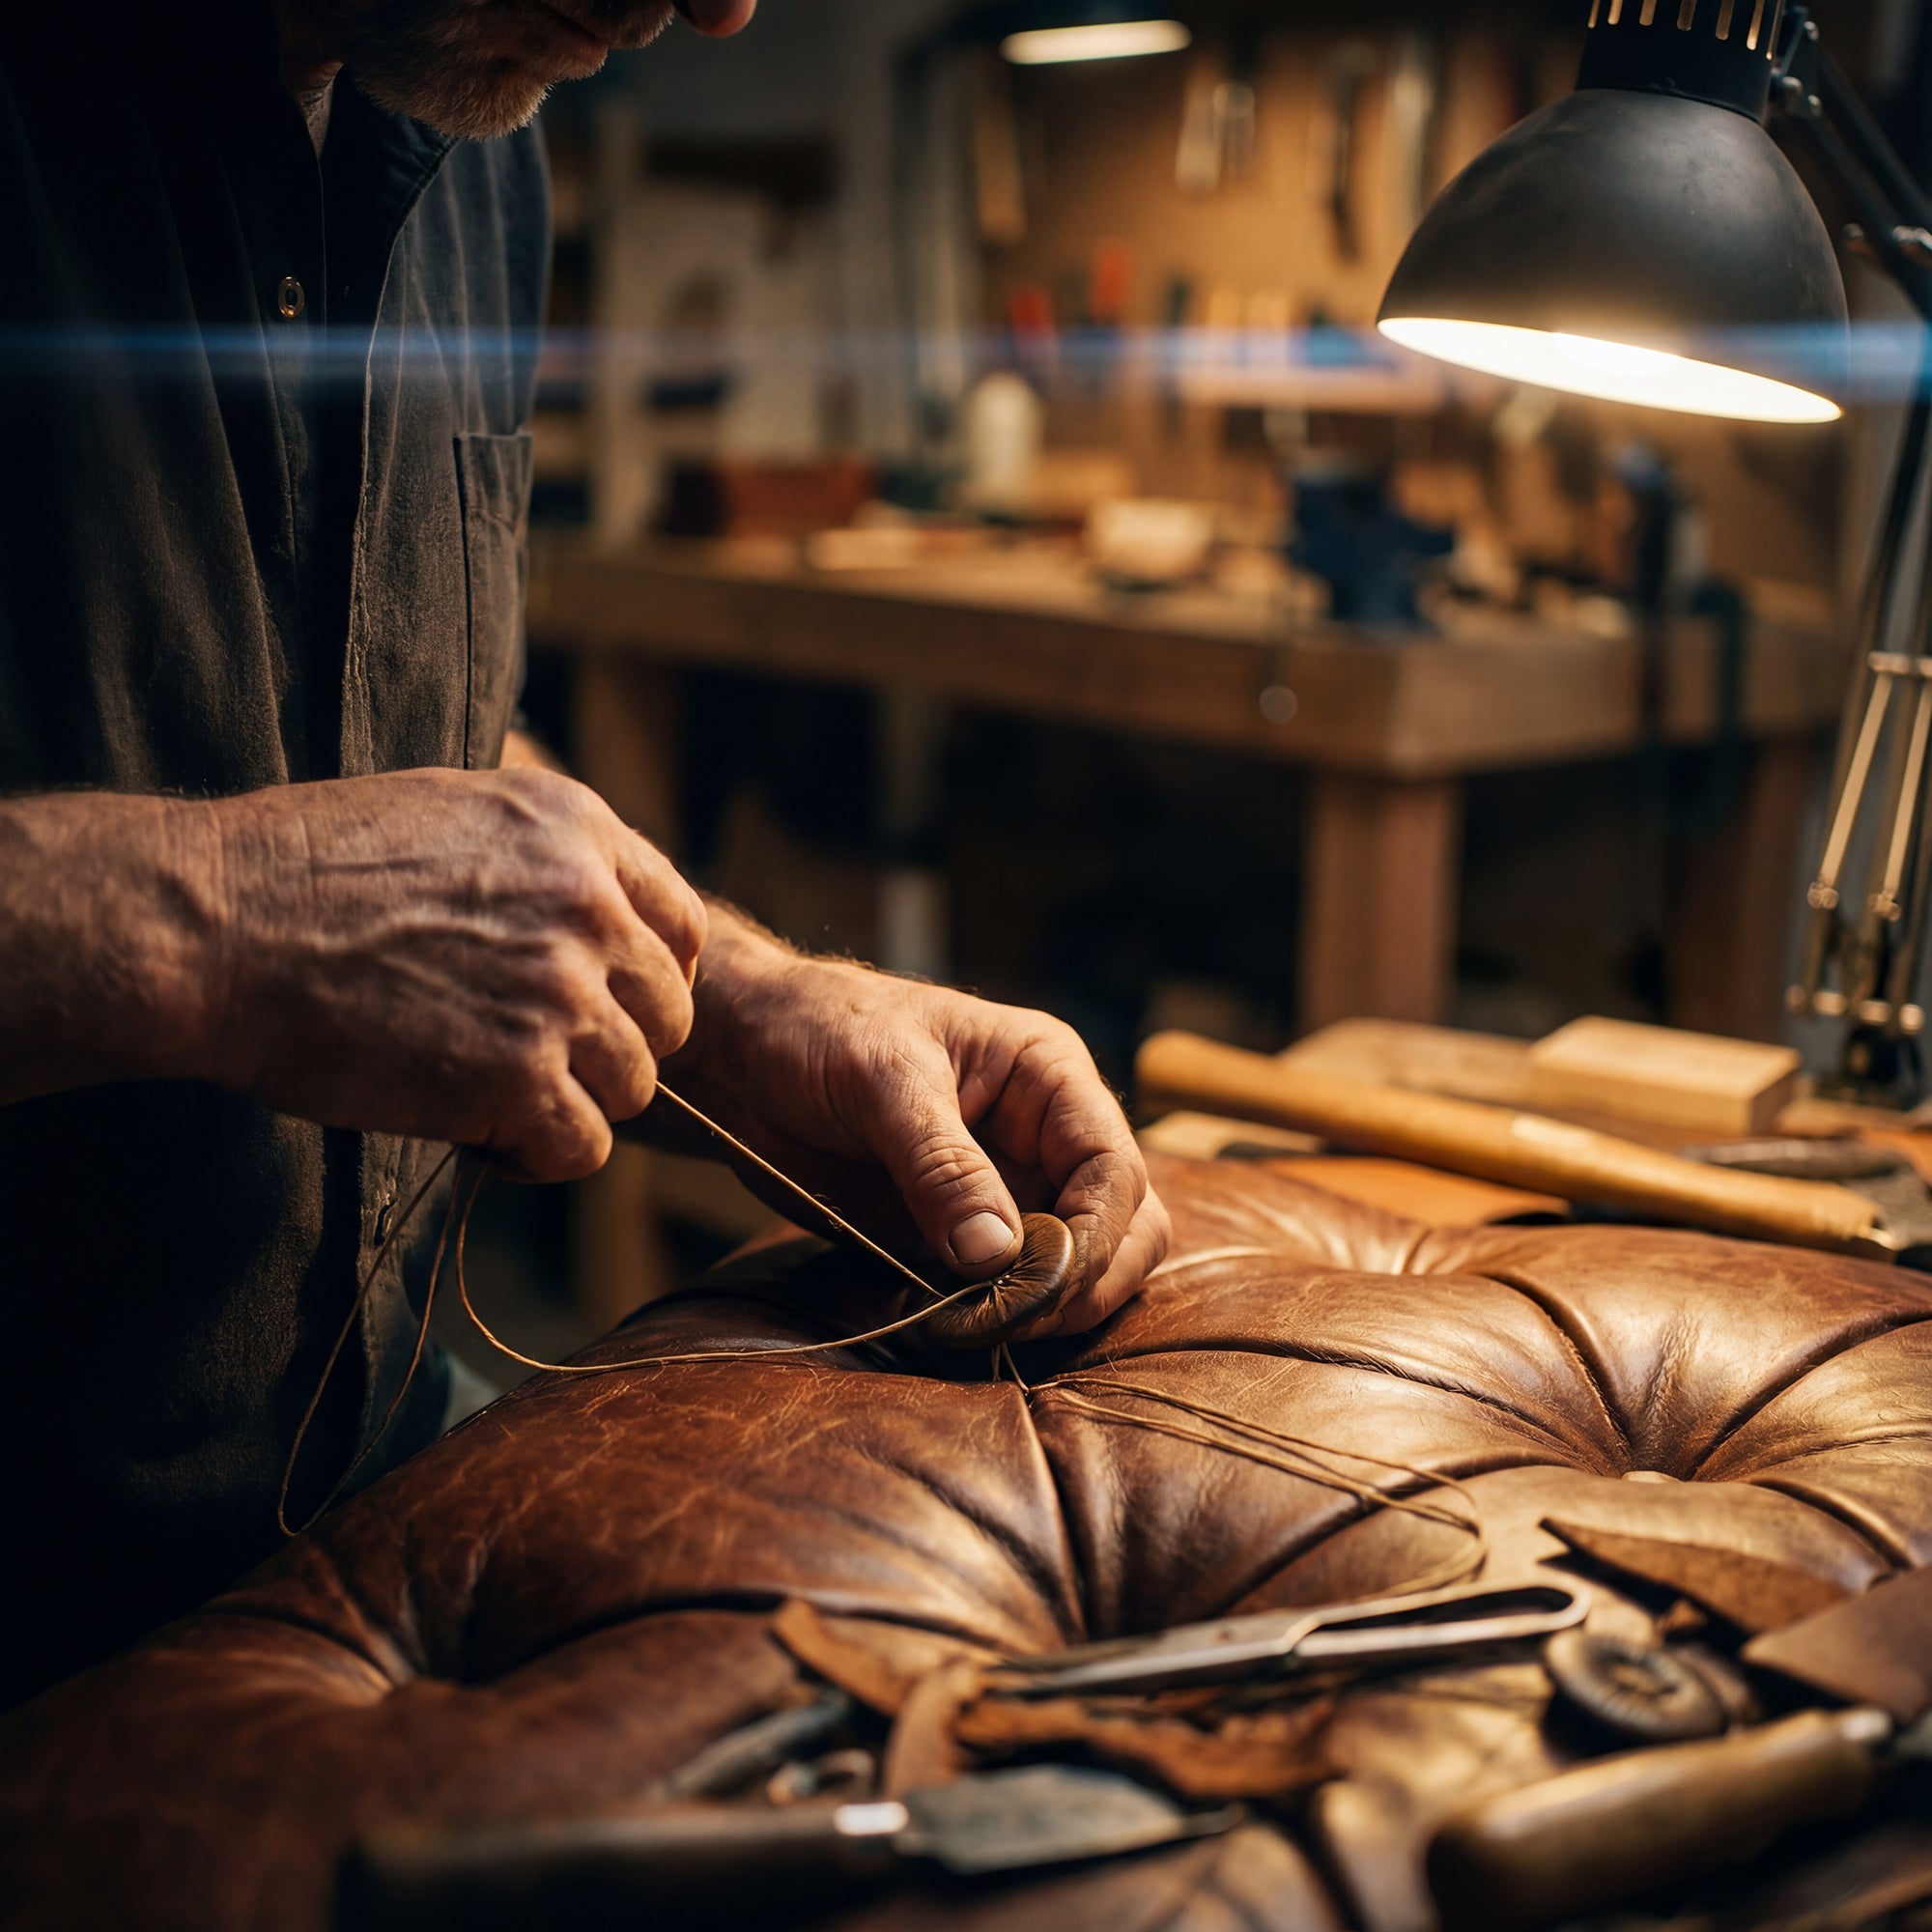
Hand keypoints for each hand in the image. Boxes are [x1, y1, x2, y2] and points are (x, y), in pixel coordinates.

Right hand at [204, 767, 705, 1180]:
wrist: (220, 925)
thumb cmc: (308, 871)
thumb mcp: (454, 813)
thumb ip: (543, 861)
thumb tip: (598, 912)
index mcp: (578, 831)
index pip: (682, 927)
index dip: (651, 981)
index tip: (605, 1009)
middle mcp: (588, 905)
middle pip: (668, 1017)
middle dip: (610, 1047)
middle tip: (533, 1061)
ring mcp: (560, 992)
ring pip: (633, 1086)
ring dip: (570, 1104)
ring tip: (491, 1095)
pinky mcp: (518, 1076)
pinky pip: (583, 1146)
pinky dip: (536, 1156)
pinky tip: (480, 1135)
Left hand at [668, 911, 1168, 1335]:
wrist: (745, 1054)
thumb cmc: (819, 1029)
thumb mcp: (881, 1079)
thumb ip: (940, 1163)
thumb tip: (998, 1253)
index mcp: (1048, 1077)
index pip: (1115, 1168)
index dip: (1098, 1235)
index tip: (1047, 1284)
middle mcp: (1045, 1136)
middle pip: (1126, 1227)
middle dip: (1087, 1282)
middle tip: (1018, 1319)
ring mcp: (1009, 1191)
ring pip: (1080, 1270)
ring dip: (1045, 1310)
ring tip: (978, 1326)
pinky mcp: (962, 1236)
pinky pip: (1006, 1293)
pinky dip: (991, 1319)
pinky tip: (946, 1326)